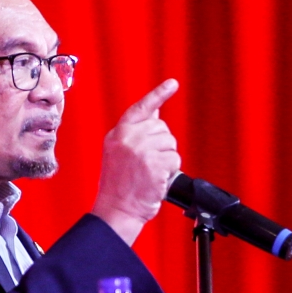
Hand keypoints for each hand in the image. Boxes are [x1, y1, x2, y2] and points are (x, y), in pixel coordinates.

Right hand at [91, 79, 180, 244]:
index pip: (141, 108)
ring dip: (167, 159)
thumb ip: (136, 131)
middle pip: (162, 128)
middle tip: (148, 163)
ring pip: (170, 143)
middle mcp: (127, 137)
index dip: (158, 94)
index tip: (172, 83)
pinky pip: (174, 159)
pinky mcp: (153, 163)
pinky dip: (170, 170)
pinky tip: (156, 178)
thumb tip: (155, 113)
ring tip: (150, 172)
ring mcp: (140, 149)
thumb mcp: (120, 151)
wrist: (117, 209)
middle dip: (162, 145)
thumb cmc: (119, 185)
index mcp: (118, 133)